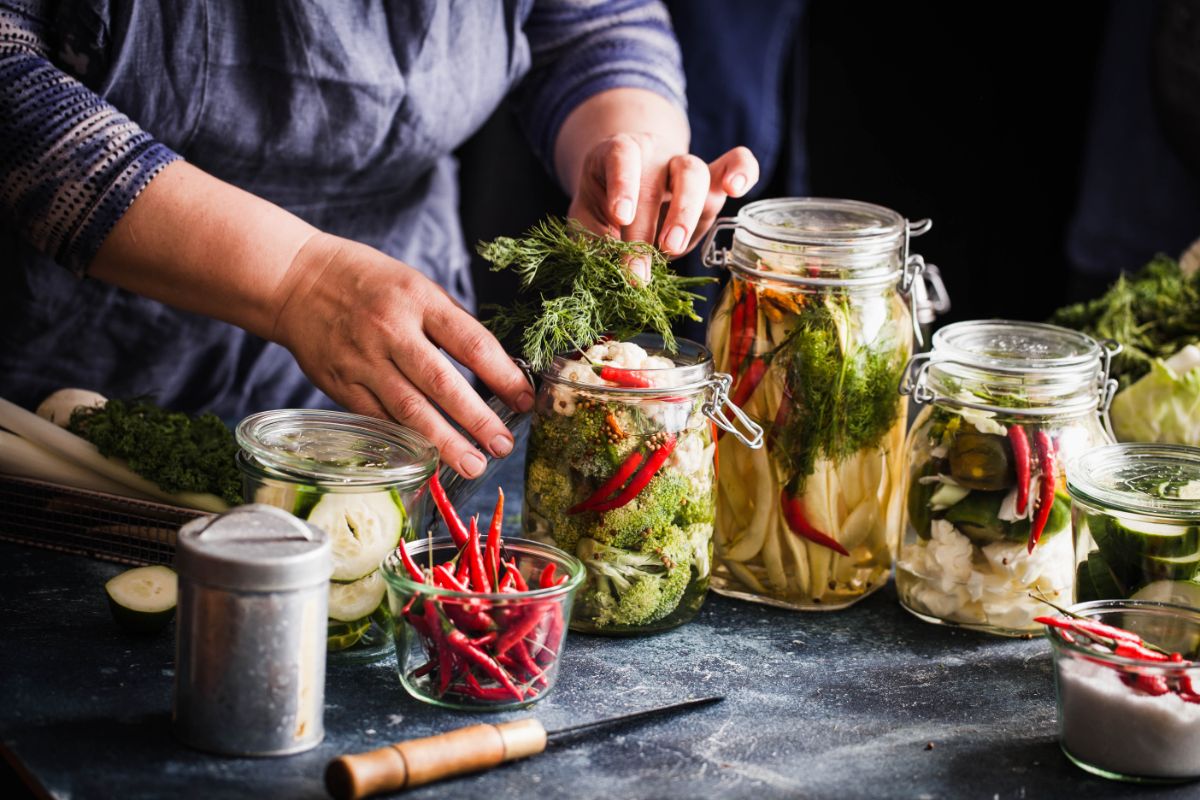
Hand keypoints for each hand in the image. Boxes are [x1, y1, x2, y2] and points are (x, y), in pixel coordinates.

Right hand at [271, 234, 533, 477]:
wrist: (295, 280)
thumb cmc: (367, 281)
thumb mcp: (415, 285)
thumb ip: (449, 324)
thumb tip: (494, 367)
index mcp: (418, 300)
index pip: (470, 343)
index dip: (502, 375)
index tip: (525, 400)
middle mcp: (391, 331)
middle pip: (442, 383)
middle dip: (477, 420)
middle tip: (503, 446)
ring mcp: (363, 361)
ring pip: (409, 410)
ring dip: (444, 443)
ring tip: (473, 465)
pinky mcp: (341, 385)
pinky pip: (379, 419)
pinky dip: (405, 441)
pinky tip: (428, 459)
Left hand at [568, 134, 758, 281]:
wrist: (628, 188)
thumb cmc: (604, 203)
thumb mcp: (587, 218)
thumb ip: (593, 239)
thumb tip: (608, 271)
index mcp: (618, 153)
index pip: (622, 157)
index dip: (623, 185)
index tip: (620, 217)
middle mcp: (654, 154)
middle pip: (659, 177)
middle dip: (650, 225)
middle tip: (641, 267)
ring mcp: (686, 165)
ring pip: (694, 174)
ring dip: (685, 213)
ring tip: (672, 248)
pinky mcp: (712, 182)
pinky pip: (736, 162)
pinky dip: (743, 170)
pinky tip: (739, 189)